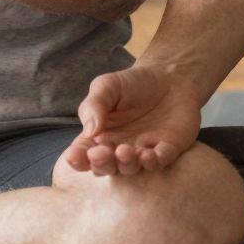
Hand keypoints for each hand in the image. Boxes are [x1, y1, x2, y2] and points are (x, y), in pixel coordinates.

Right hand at [64, 63, 203, 176]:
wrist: (170, 76)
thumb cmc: (133, 83)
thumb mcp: (108, 86)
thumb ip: (94, 105)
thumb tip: (89, 131)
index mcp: (99, 136)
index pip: (83, 153)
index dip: (77, 158)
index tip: (73, 155)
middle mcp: (118, 149)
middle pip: (105, 166)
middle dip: (101, 163)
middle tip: (100, 153)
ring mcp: (142, 152)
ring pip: (130, 167)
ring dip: (126, 163)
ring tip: (124, 151)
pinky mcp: (166, 150)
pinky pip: (159, 162)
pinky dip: (153, 162)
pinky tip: (148, 155)